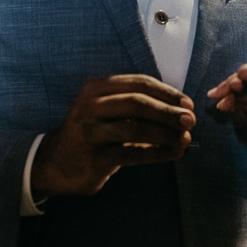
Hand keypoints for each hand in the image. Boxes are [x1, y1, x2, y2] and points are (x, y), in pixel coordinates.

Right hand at [32, 74, 194, 198]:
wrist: (56, 163)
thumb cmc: (93, 133)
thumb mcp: (107, 110)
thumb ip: (136, 104)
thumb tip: (181, 109)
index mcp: (96, 88)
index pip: (139, 83)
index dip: (167, 92)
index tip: (187, 104)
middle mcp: (91, 106)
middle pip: (138, 102)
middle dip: (168, 111)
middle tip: (190, 121)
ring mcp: (91, 131)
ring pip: (136, 128)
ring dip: (166, 134)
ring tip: (185, 140)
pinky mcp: (95, 157)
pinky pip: (133, 153)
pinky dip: (158, 153)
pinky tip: (173, 154)